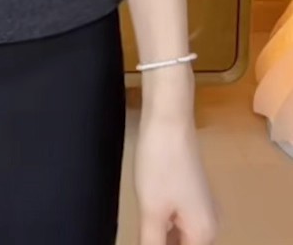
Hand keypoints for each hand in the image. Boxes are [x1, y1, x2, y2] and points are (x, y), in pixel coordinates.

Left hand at [135, 88, 218, 244]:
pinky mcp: (189, 191)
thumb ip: (152, 244)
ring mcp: (199, 206)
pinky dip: (162, 225)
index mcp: (204, 234)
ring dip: (160, 236)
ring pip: (179, 236)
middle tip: (142, 229)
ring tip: (142, 226)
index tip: (146, 236)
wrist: (168, 118)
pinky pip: (176, 220)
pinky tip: (145, 219)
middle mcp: (208, 224)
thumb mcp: (152, 211)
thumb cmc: (161, 163)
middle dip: (161, 242)